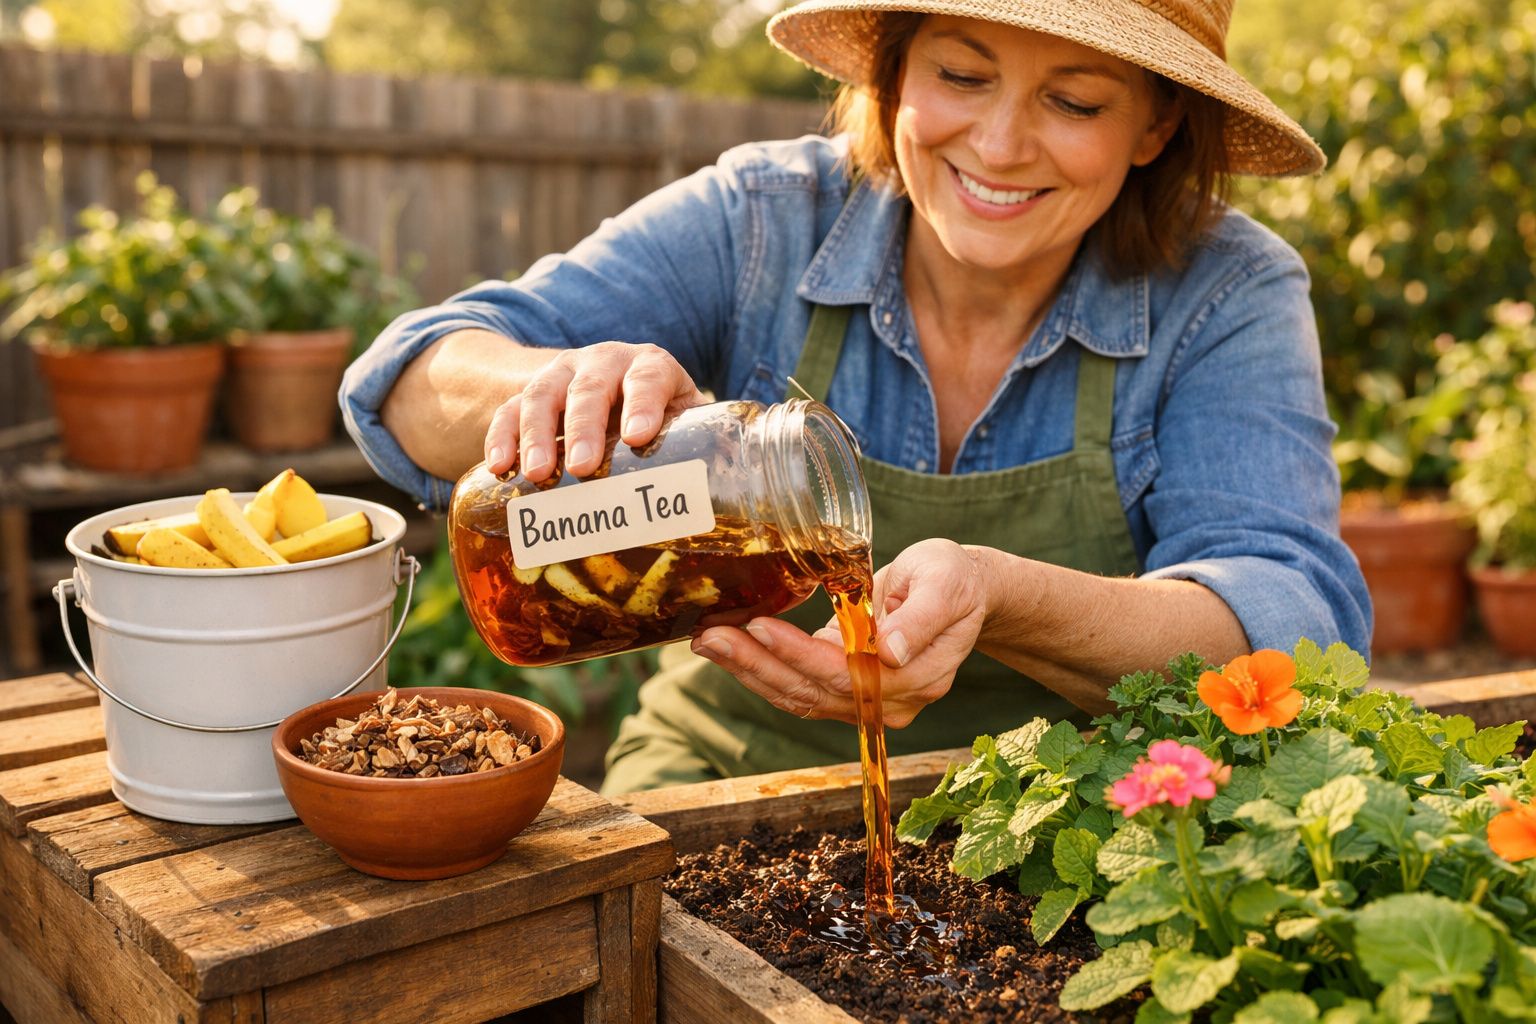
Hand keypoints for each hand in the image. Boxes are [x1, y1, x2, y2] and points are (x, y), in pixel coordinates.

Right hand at [484, 342, 707, 479]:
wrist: (603, 388)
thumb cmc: (657, 417)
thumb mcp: (683, 421)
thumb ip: (705, 447)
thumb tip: (737, 500)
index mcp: (650, 367)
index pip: (648, 376)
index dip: (644, 403)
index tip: (640, 436)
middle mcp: (603, 363)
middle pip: (589, 387)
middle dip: (584, 426)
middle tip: (584, 467)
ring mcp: (560, 377)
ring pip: (542, 396)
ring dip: (536, 435)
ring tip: (537, 474)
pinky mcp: (525, 396)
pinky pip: (506, 411)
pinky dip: (500, 437)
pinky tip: (498, 467)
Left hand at [690, 539, 991, 726]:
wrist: (960, 591)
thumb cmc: (953, 579)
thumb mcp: (946, 584)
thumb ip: (920, 618)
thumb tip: (890, 652)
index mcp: (917, 676)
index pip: (847, 675)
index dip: (799, 655)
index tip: (759, 626)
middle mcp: (890, 701)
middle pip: (813, 692)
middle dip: (758, 665)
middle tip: (712, 636)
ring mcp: (867, 701)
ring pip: (799, 696)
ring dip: (750, 671)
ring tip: (708, 641)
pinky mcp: (845, 690)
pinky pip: (798, 689)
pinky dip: (761, 671)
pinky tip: (729, 650)